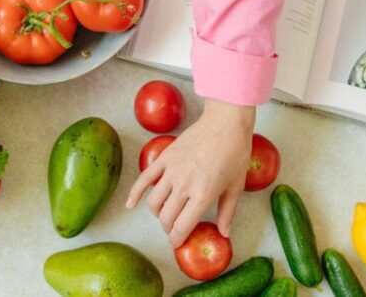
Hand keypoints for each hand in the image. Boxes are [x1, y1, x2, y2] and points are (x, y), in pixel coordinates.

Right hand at [126, 98, 253, 247]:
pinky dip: (134, 194)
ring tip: (166, 214)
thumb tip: (224, 233)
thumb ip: (227, 212)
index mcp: (203, 195)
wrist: (225, 123)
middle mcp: (184, 185)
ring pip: (154, 203)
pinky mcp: (164, 158)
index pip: (181, 227)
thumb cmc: (235, 153)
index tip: (178, 242)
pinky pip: (144, 179)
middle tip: (175, 228)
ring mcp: (171, 171)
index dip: (177, 240)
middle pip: (165, 218)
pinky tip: (130, 204)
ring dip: (158, 214)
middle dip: (168, 229)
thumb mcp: (235, 187)